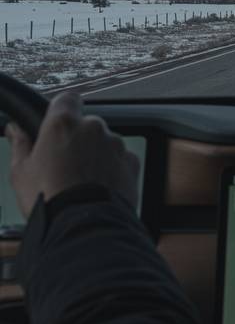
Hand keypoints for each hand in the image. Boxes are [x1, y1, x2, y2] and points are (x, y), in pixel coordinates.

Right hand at [5, 92, 139, 219]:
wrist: (83, 224)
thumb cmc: (48, 198)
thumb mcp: (21, 172)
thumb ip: (20, 144)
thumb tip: (15, 129)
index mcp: (63, 124)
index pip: (67, 99)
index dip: (63, 108)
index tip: (58, 120)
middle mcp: (93, 127)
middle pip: (87, 124)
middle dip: (78, 139)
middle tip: (65, 164)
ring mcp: (115, 144)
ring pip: (105, 142)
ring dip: (96, 154)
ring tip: (82, 181)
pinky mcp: (131, 161)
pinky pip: (120, 159)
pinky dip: (113, 168)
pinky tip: (99, 186)